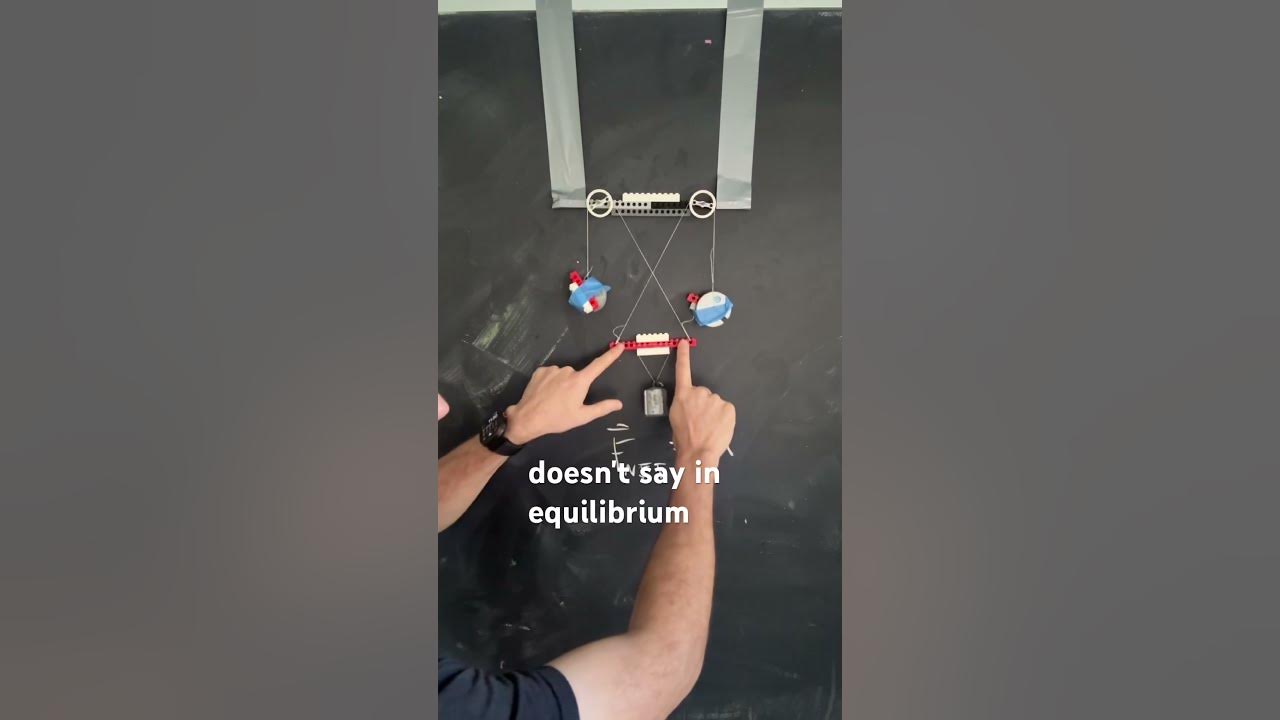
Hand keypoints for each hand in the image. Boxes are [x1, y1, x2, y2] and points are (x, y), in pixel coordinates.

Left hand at [504, 344, 625, 444]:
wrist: (529, 418)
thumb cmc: (558, 419)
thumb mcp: (582, 416)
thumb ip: (602, 408)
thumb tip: (619, 403)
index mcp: (580, 381)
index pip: (599, 365)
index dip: (611, 355)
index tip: (620, 346)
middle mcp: (567, 371)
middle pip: (577, 375)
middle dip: (575, 386)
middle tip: (567, 402)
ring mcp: (552, 370)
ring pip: (563, 375)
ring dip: (562, 384)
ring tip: (554, 400)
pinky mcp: (540, 371)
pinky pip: (551, 374)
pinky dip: (550, 382)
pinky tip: (545, 394)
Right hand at [669, 340, 734, 461]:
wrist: (697, 452)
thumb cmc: (684, 438)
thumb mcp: (676, 417)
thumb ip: (685, 405)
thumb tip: (693, 407)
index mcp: (683, 395)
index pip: (683, 370)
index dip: (684, 356)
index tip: (684, 342)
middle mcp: (699, 392)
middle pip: (704, 395)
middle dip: (703, 405)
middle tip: (699, 422)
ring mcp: (715, 399)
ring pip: (716, 404)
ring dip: (714, 413)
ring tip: (708, 428)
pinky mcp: (728, 407)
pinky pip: (726, 410)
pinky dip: (724, 418)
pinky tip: (717, 428)